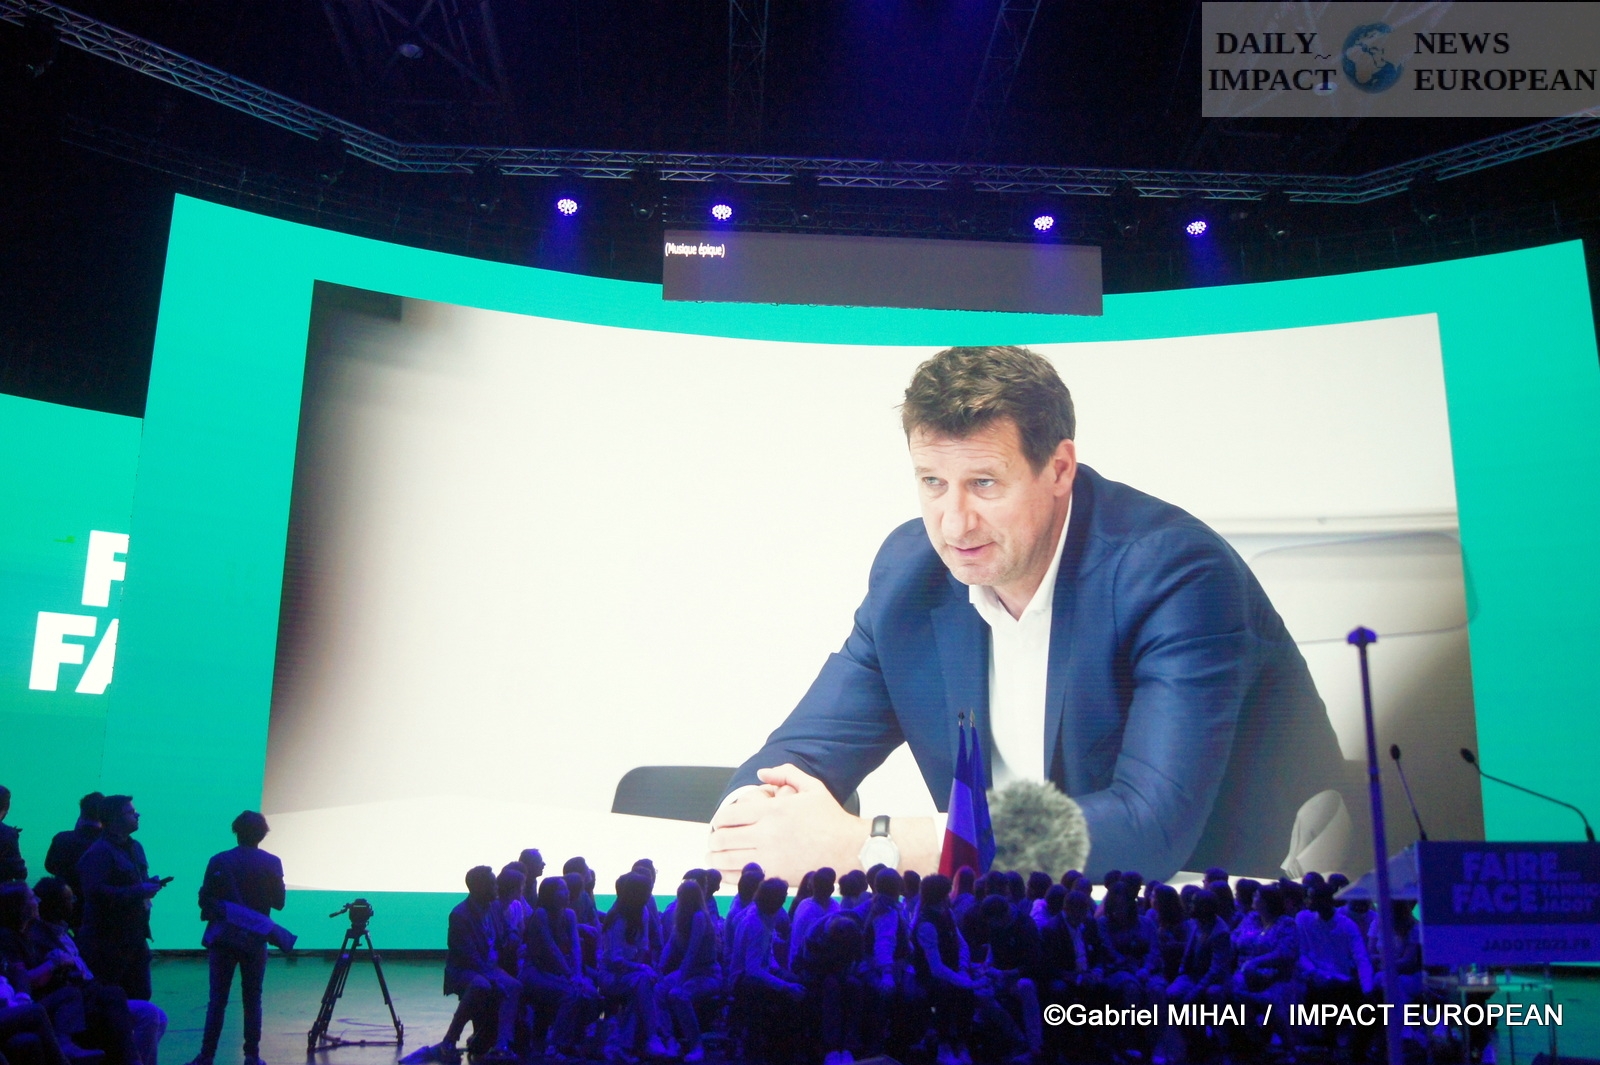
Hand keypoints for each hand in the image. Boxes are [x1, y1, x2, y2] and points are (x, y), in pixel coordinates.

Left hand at [707, 763, 869, 882]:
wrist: (850, 848)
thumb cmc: (832, 818)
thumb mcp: (812, 787)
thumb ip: (786, 774)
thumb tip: (762, 773)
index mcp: (772, 809)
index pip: (728, 816)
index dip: (717, 822)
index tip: (718, 826)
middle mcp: (767, 832)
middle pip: (722, 839)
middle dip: (713, 842)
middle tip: (713, 844)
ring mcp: (770, 856)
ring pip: (726, 860)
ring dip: (715, 860)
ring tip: (714, 860)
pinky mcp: (775, 876)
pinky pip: (740, 878)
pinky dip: (728, 876)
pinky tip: (728, 874)